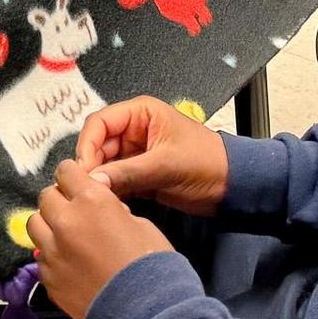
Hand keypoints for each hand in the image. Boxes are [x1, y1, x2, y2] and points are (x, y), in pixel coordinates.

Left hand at [28, 160, 173, 318]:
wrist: (146, 314)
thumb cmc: (152, 264)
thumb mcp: (140, 224)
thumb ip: (112, 210)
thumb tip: (100, 211)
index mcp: (91, 200)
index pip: (65, 171)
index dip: (73, 176)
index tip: (79, 185)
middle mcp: (65, 221)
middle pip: (46, 196)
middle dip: (60, 199)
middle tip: (75, 212)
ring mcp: (52, 252)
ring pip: (35, 223)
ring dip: (49, 224)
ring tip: (65, 236)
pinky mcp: (48, 279)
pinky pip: (40, 256)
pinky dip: (51, 255)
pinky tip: (68, 264)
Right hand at [74, 96, 228, 215]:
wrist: (234, 187)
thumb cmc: (205, 164)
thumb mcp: (166, 165)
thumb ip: (128, 172)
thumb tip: (92, 182)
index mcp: (140, 113)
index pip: (99, 123)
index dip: (87, 145)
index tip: (83, 171)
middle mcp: (133, 130)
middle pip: (98, 145)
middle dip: (91, 166)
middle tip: (87, 191)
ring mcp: (136, 153)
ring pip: (105, 165)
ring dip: (100, 181)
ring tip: (97, 200)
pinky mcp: (141, 175)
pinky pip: (117, 180)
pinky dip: (111, 191)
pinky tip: (109, 204)